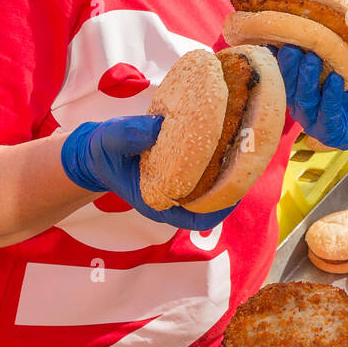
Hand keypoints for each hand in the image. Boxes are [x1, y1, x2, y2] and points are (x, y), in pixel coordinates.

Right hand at [59, 116, 234, 229]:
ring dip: (229, 170)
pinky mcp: (182, 169)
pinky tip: (229, 135)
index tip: (236, 192)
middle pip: (212, 202)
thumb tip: (158, 127)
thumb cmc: (104, 150)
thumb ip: (129, 135)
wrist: (99, 150)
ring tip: (244, 146)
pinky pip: (207, 169)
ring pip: (212, 185)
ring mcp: (179, 185)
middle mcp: (173, 197)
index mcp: (157, 202)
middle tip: (248, 160)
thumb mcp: (110, 141)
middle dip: (232, 185)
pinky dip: (218, 157)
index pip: (197, 219)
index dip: (220, 209)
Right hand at [278, 48, 347, 149]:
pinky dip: (330, 96)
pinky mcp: (331, 133)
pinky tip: (336, 79)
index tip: (278, 35)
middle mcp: (302, 104)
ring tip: (312, 59)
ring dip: (306, 79)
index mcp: (300, 86)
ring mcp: (314, 121)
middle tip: (290, 46)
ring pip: (303, 100)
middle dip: (289, 65)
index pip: (284, 71)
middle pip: (289, 85)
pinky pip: (327, 114)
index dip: (279, 55)